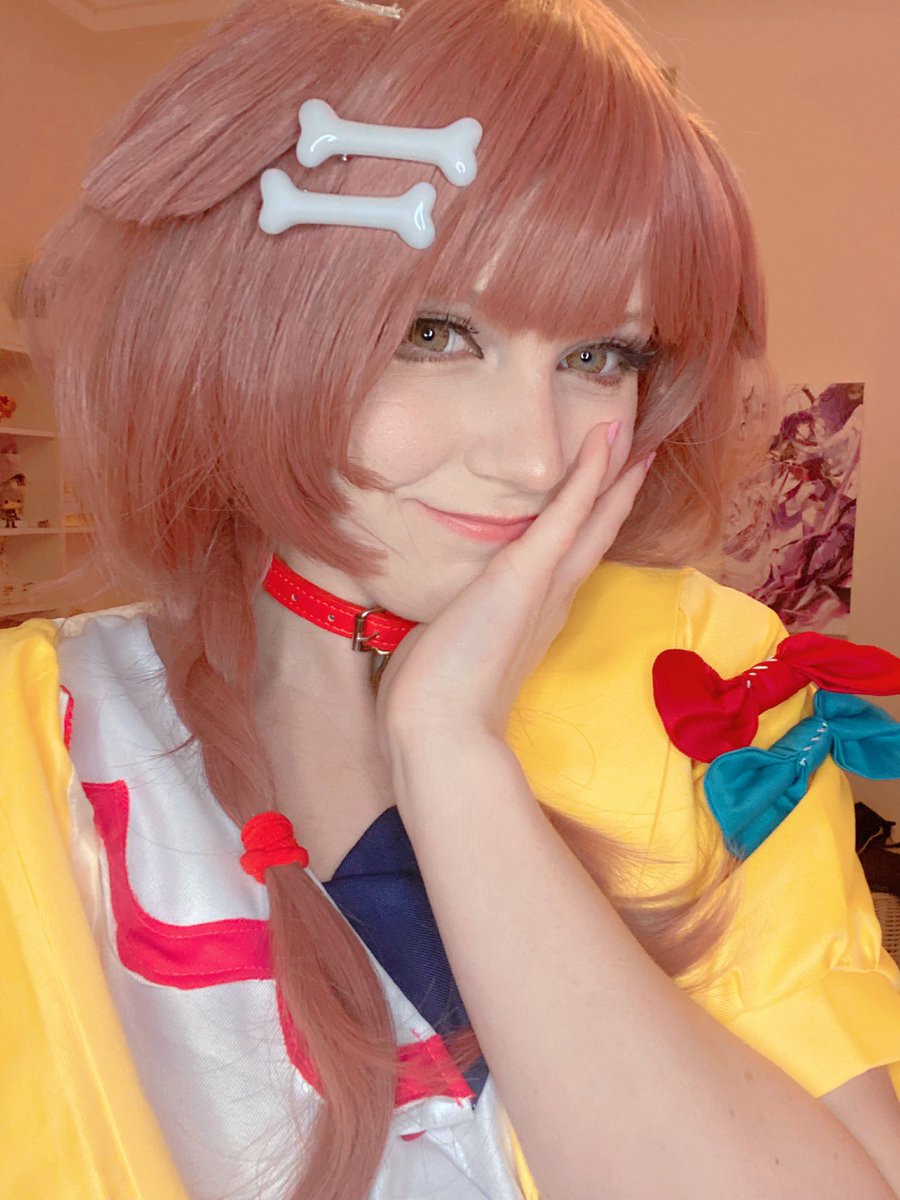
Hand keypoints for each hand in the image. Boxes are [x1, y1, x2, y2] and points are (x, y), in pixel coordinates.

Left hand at [375, 422, 652, 742]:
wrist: (437, 729)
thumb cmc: (435, 697)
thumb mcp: (449, 647)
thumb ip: (456, 627)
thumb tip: (439, 624)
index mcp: (532, 616)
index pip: (568, 558)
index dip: (590, 524)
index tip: (605, 496)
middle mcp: (550, 601)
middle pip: (593, 536)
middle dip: (616, 495)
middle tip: (642, 455)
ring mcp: (544, 587)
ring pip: (588, 521)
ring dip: (611, 476)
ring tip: (635, 438)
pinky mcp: (527, 576)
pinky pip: (566, 516)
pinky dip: (588, 479)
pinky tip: (605, 444)